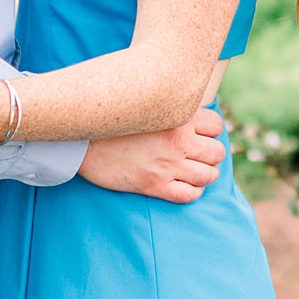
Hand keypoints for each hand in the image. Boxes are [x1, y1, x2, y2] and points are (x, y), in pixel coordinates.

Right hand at [80, 109, 225, 202]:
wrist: (81, 142)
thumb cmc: (110, 122)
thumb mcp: (143, 105)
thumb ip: (167, 106)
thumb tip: (185, 103)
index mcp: (177, 116)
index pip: (217, 126)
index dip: (210, 131)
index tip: (199, 135)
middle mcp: (178, 141)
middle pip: (217, 152)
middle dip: (210, 156)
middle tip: (198, 156)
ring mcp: (168, 165)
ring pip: (209, 176)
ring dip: (205, 175)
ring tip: (194, 172)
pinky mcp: (155, 186)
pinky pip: (190, 195)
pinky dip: (192, 192)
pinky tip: (184, 186)